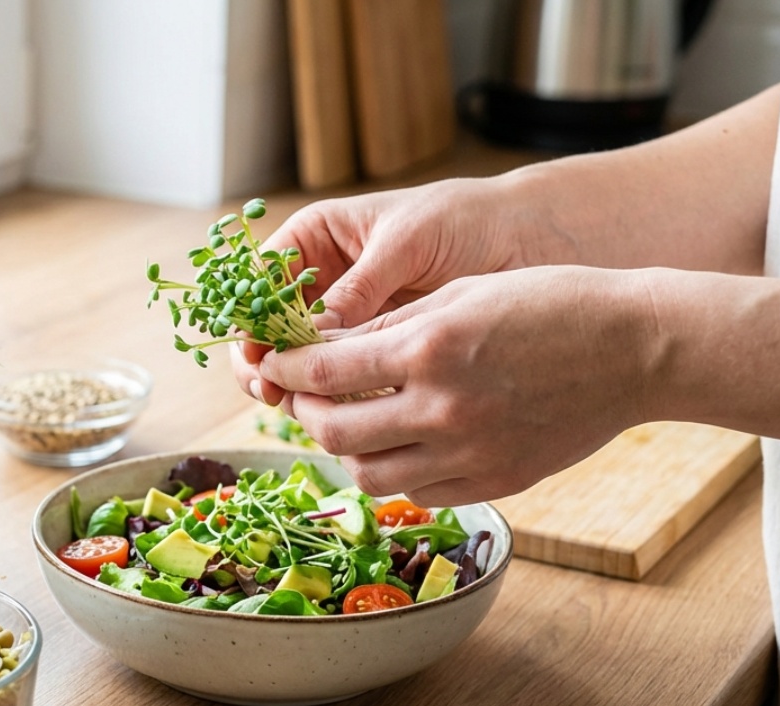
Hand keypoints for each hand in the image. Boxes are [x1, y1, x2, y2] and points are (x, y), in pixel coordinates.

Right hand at [231, 176, 569, 406]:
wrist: (528, 238)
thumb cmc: (465, 219)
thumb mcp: (406, 242)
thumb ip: (359, 286)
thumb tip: (314, 336)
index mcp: (315, 238)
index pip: (260, 281)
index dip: (251, 318)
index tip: (255, 352)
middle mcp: (321, 281)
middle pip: (268, 328)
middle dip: (264, 360)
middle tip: (269, 389)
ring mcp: (345, 319)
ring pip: (299, 360)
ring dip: (293, 386)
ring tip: (297, 407)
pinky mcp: (374, 352)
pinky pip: (340, 379)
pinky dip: (333, 398)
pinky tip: (337, 413)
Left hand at [257, 266, 658, 505]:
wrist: (636, 348)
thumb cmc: (550, 304)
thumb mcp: (460, 293)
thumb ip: (389, 325)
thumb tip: (325, 346)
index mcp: (427, 350)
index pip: (322, 374)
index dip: (286, 371)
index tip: (277, 364)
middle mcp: (442, 409)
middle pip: (333, 432)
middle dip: (306, 414)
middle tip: (306, 398)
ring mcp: (470, 454)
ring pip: (369, 474)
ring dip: (345, 451)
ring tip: (349, 424)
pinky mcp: (496, 482)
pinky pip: (419, 493)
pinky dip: (396, 472)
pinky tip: (399, 445)